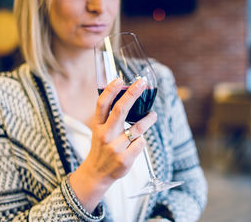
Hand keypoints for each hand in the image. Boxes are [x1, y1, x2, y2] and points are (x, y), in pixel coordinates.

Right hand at [69, 77, 156, 211]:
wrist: (97, 173)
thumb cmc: (102, 146)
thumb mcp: (99, 130)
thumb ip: (109, 115)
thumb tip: (128, 95)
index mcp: (98, 125)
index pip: (102, 104)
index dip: (110, 90)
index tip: (119, 79)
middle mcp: (105, 135)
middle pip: (120, 110)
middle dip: (132, 94)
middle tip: (142, 83)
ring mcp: (115, 147)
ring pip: (137, 128)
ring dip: (148, 119)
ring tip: (153, 115)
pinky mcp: (125, 159)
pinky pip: (141, 143)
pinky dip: (141, 141)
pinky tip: (136, 143)